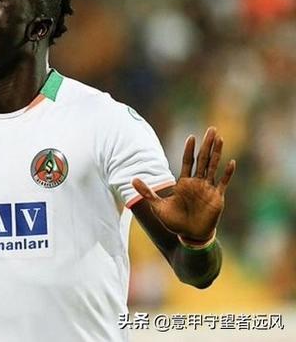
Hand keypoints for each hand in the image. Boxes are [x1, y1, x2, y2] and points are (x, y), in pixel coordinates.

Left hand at [132, 127, 235, 241]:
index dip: (189, 149)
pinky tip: (232, 162)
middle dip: (207, 144)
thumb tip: (132, 180)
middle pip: (203, 159)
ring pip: (213, 166)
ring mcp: (208, 188)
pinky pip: (223, 183)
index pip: (188, 161)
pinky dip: (227, 173)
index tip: (191, 137)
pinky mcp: (217, 197)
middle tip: (211, 129)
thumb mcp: (157, 206)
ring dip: (217, 153)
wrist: (189, 235)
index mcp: (184, 182)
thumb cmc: (174, 221)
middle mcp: (197, 182)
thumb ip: (147, 192)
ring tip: (220, 139)